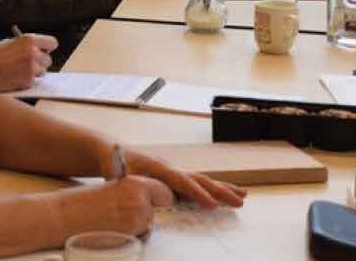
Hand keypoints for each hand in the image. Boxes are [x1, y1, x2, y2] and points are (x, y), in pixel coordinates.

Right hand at [0, 34, 56, 92]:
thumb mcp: (7, 44)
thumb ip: (24, 46)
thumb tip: (38, 49)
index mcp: (29, 39)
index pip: (52, 43)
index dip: (47, 49)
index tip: (44, 52)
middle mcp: (33, 52)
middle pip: (48, 60)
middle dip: (40, 63)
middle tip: (28, 65)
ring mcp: (32, 67)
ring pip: (42, 72)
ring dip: (33, 73)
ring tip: (16, 72)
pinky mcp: (28, 81)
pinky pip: (33, 82)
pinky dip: (25, 82)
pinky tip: (12, 79)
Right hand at [54, 176, 173, 238]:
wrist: (65, 215)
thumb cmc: (85, 202)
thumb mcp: (114, 190)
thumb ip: (133, 194)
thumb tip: (146, 204)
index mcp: (136, 182)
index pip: (164, 191)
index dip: (160, 198)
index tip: (158, 202)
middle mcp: (141, 197)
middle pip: (159, 209)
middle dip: (150, 212)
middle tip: (130, 215)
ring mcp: (138, 216)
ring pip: (149, 223)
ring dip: (137, 225)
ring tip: (114, 223)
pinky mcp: (131, 232)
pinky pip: (141, 237)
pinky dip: (131, 236)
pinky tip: (113, 231)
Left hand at [120, 149, 246, 208]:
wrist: (112, 150)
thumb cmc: (113, 161)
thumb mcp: (116, 171)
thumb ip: (127, 181)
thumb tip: (140, 193)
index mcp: (158, 167)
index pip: (182, 182)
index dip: (198, 193)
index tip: (212, 205)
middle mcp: (171, 168)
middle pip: (200, 179)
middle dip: (221, 191)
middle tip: (240, 201)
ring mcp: (174, 171)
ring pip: (203, 180)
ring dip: (223, 188)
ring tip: (243, 196)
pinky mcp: (174, 177)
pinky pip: (197, 183)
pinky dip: (213, 188)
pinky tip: (225, 194)